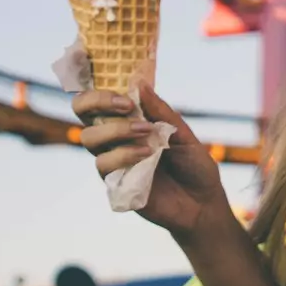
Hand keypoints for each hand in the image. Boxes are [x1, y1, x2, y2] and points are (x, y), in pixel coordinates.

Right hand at [73, 83, 228, 237]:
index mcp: (129, 122)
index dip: (98, 90)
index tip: (124, 91)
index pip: (98, 100)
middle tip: (128, 106)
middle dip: (99, 103)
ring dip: (116, 130)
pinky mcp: (115, 184)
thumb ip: (160, 111)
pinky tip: (147, 155)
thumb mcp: (182, 133)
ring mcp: (113, 161)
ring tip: (146, 132)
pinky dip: (124, 154)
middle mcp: (115, 139)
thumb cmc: (193, 165)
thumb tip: (139, 83)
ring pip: (89, 138)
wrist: (203, 202)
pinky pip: (104, 165)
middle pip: (83, 114)